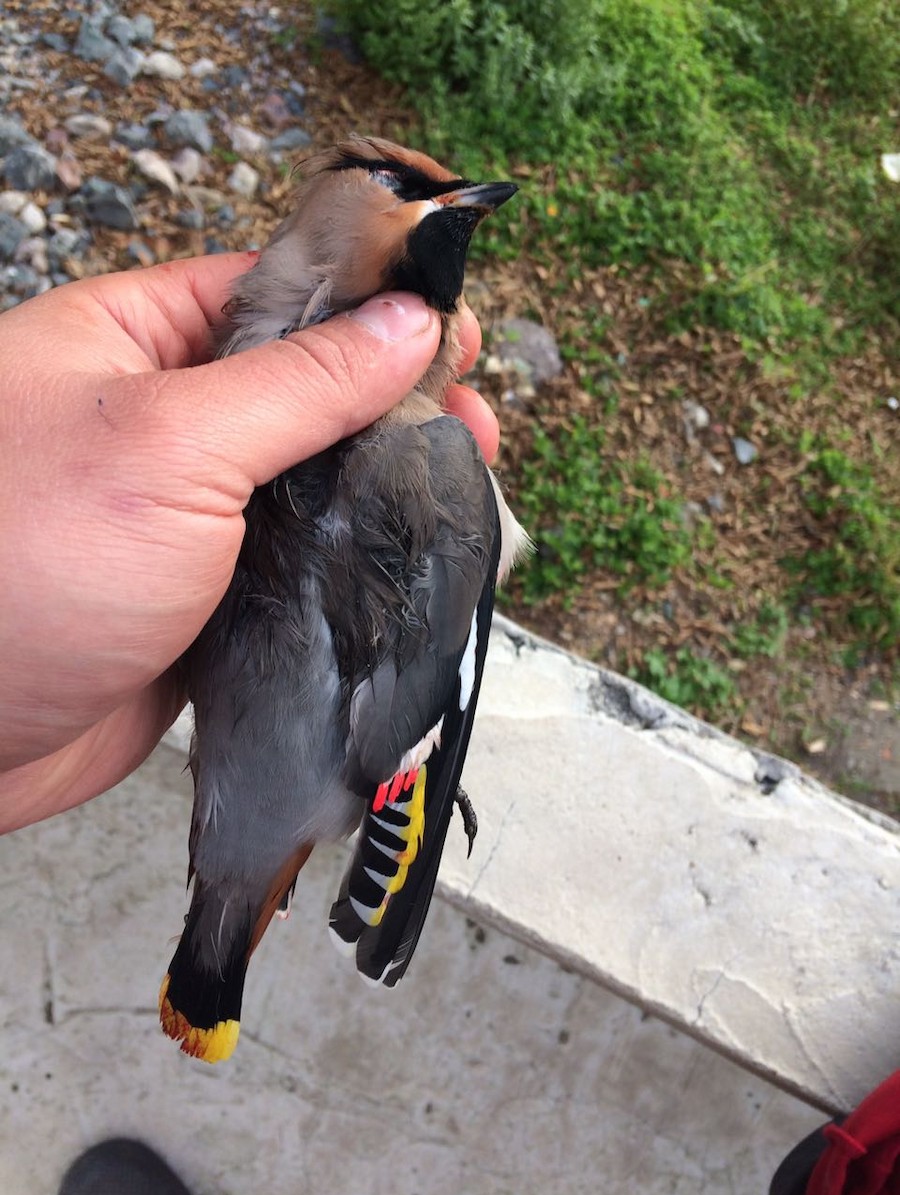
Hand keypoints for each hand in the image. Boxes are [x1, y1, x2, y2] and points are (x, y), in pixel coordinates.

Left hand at [0, 254, 497, 831]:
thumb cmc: (19, 562)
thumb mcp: (173, 444)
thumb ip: (301, 384)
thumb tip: (405, 324)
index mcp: (134, 344)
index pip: (273, 293)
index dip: (367, 302)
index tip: (451, 318)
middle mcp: (163, 423)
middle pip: (306, 390)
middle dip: (393, 401)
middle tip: (471, 414)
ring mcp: (188, 517)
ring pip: (310, 483)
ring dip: (386, 482)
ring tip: (466, 476)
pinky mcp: (207, 599)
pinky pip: (298, 563)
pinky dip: (355, 558)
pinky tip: (411, 549)